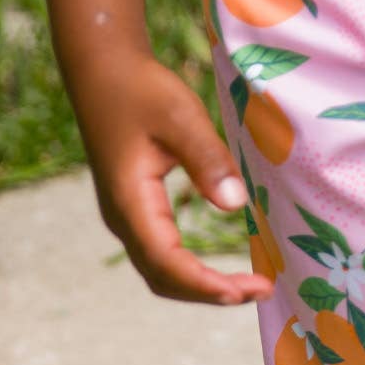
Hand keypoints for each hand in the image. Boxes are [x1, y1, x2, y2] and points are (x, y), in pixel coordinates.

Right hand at [82, 48, 272, 306]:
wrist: (103, 71)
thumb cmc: (142, 90)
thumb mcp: (180, 116)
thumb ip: (207, 159)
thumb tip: (235, 206)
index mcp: (130, 202)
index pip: (169, 263)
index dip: (209, 284)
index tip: (252, 288)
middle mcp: (122, 218)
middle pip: (163, 278)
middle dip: (210, 293)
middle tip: (261, 290)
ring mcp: (125, 215)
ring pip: (159, 271)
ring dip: (200, 285)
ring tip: (246, 285)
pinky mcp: (132, 207)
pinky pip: (160, 253)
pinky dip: (189, 269)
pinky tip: (217, 263)